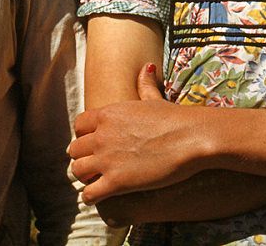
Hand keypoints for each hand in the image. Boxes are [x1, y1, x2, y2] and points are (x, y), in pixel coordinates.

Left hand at [69, 64, 202, 203]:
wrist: (191, 138)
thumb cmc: (175, 118)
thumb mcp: (154, 98)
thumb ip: (144, 84)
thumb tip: (147, 67)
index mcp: (108, 114)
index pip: (79, 125)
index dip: (85, 136)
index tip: (95, 144)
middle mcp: (102, 135)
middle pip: (74, 149)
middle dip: (84, 157)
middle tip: (96, 165)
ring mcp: (107, 159)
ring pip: (77, 171)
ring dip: (86, 177)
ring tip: (97, 181)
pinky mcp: (116, 182)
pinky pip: (89, 194)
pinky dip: (92, 197)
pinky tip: (102, 196)